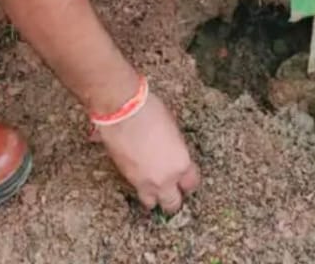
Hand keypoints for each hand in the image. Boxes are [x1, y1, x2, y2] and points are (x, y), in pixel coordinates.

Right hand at [96, 91, 200, 214]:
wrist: (123, 112)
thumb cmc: (150, 112)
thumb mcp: (172, 128)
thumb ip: (175, 147)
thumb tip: (171, 151)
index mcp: (181, 163)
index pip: (191, 184)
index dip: (188, 181)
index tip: (185, 177)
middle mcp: (165, 179)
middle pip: (173, 203)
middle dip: (173, 197)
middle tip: (171, 189)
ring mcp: (145, 182)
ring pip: (152, 203)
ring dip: (154, 197)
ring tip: (153, 186)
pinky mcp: (127, 179)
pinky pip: (136, 190)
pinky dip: (139, 186)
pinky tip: (139, 173)